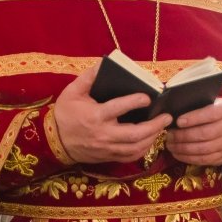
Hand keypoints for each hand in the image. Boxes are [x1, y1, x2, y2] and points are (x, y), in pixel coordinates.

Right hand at [54, 62, 173, 163]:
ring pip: (135, 148)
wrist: (54, 141)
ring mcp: (106, 148)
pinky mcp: (108, 157)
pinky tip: (151, 139)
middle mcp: (103, 134)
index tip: (148, 97)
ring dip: (152, 137)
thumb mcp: (72, 91)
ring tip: (162, 126)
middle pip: (133, 134)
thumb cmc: (65, 113)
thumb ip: (89, 77)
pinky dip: (144, 149)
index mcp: (95, 116)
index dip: (135, 102)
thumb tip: (105, 63)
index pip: (119, 108)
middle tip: (167, 116)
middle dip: (154, 126)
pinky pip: (130, 157)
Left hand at [165, 99, 221, 165]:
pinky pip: (203, 160)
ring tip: (170, 144)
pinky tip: (177, 153)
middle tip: (169, 135)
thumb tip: (175, 112)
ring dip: (183, 148)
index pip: (210, 114)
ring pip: (202, 149)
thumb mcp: (213, 105)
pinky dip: (187, 158)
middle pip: (204, 134)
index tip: (178, 121)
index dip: (194, 118)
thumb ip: (199, 107)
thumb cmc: (217, 115)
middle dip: (183, 135)